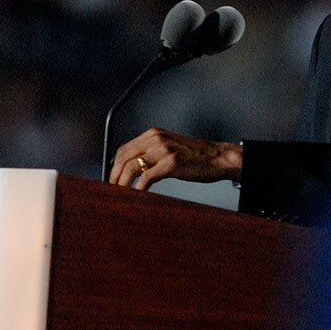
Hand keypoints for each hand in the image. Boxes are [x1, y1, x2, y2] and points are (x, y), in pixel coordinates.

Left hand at [110, 129, 242, 189]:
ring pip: (131, 167)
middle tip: (112, 190)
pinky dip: (138, 188)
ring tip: (121, 194)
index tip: (112, 179)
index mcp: (153, 134)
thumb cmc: (195, 157)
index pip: (124, 149)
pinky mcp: (171, 163)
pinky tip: (138, 194)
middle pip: (124, 158)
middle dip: (114, 176)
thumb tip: (132, 169)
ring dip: (122, 183)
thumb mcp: (169, 148)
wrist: (218, 158)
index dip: (114, 166)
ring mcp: (164, 150)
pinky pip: (147, 177)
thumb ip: (152, 153)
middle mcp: (156, 139)